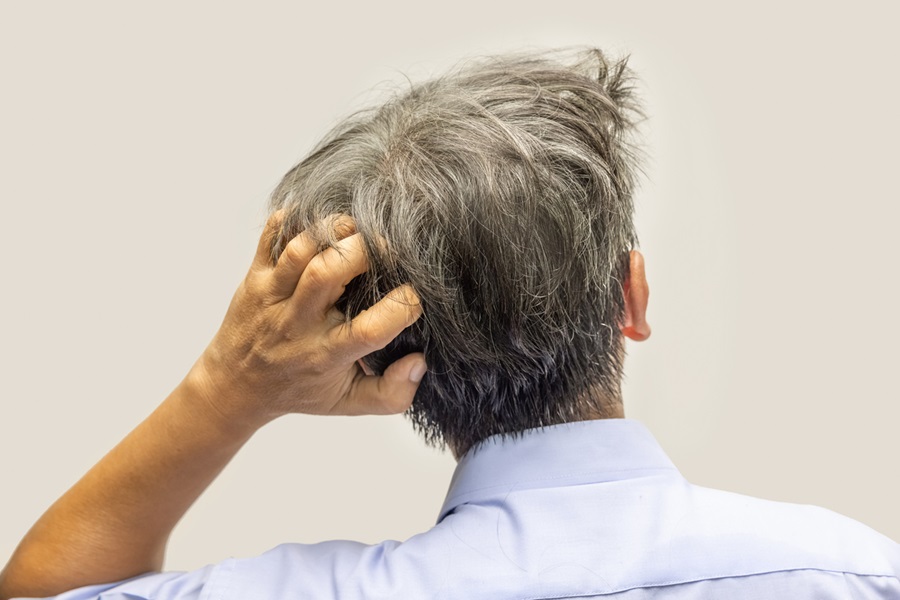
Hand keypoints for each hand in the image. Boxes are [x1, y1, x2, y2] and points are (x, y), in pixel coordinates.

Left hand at [193, 210, 425, 429]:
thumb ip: (391, 394)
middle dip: (364, 250)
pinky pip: (271, 236)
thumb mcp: (349, 404)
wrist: (236, 387)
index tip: (412, 298)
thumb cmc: (300, 390)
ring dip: (333, 230)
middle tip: (385, 250)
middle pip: (328, 273)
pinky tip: (319, 225)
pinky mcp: (255, 276)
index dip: (402, 306)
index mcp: (327, 354)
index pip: (370, 329)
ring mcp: (273, 296)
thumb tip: (419, 362)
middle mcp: (298, 323)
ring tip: (355, 232)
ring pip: (300, 249)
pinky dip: (294, 219)